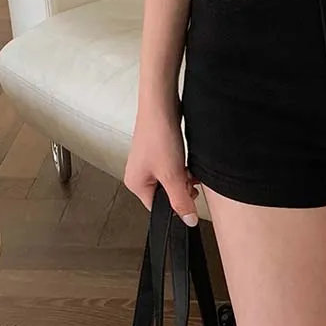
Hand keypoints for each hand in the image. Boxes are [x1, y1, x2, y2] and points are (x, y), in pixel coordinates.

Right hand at [124, 101, 199, 224]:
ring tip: (188, 168)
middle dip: (182, 190)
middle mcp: (139, 174)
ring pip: (172, 180)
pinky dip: (183, 166)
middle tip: (190, 180)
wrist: (161, 104)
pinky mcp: (158, 151)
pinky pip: (173, 168)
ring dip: (184, 177)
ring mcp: (148, 162)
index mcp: (135, 184)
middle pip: (166, 194)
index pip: (157, 208)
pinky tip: (187, 159)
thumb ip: (181, 201)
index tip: (189, 199)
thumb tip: (187, 221)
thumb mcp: (173, 176)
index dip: (176, 205)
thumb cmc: (158, 136)